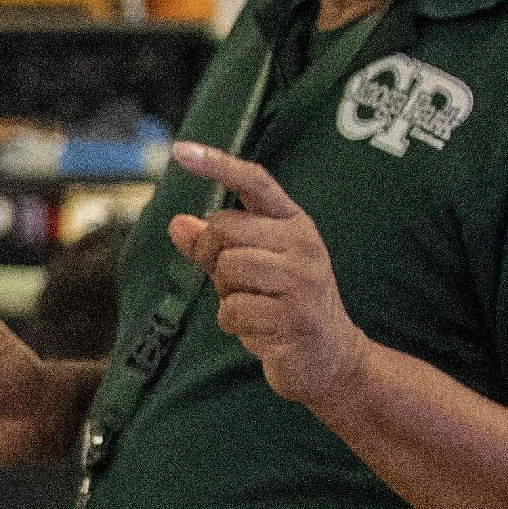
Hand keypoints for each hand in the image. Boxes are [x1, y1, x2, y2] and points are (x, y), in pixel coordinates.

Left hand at [169, 141, 368, 412]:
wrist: (330, 358)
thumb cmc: (285, 307)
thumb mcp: (251, 270)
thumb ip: (214, 248)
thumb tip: (177, 223)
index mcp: (295, 224)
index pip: (255, 182)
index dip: (217, 165)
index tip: (179, 150)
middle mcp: (303, 244)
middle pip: (225, 230)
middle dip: (214, 258)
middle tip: (238, 284)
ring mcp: (302, 280)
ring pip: (227, 270)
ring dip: (226, 295)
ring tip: (255, 306)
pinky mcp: (294, 317)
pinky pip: (232, 311)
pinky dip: (233, 324)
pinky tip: (259, 329)